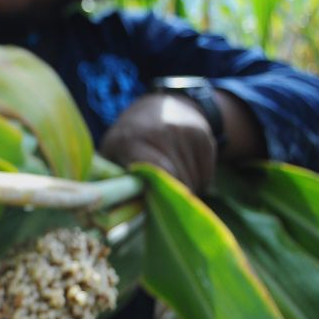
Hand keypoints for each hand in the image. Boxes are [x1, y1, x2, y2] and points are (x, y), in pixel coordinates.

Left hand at [100, 94, 216, 192]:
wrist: (157, 105)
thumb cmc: (128, 138)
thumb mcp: (111, 154)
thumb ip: (115, 181)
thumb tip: (117, 213)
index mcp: (130, 139)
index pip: (156, 171)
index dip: (158, 192)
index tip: (153, 201)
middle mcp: (161, 131)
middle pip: (178, 179)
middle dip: (172, 196)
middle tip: (162, 197)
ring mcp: (185, 131)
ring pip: (194, 180)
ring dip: (186, 190)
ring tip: (171, 183)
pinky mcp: (203, 135)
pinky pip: (207, 174)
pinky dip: (199, 181)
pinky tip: (185, 172)